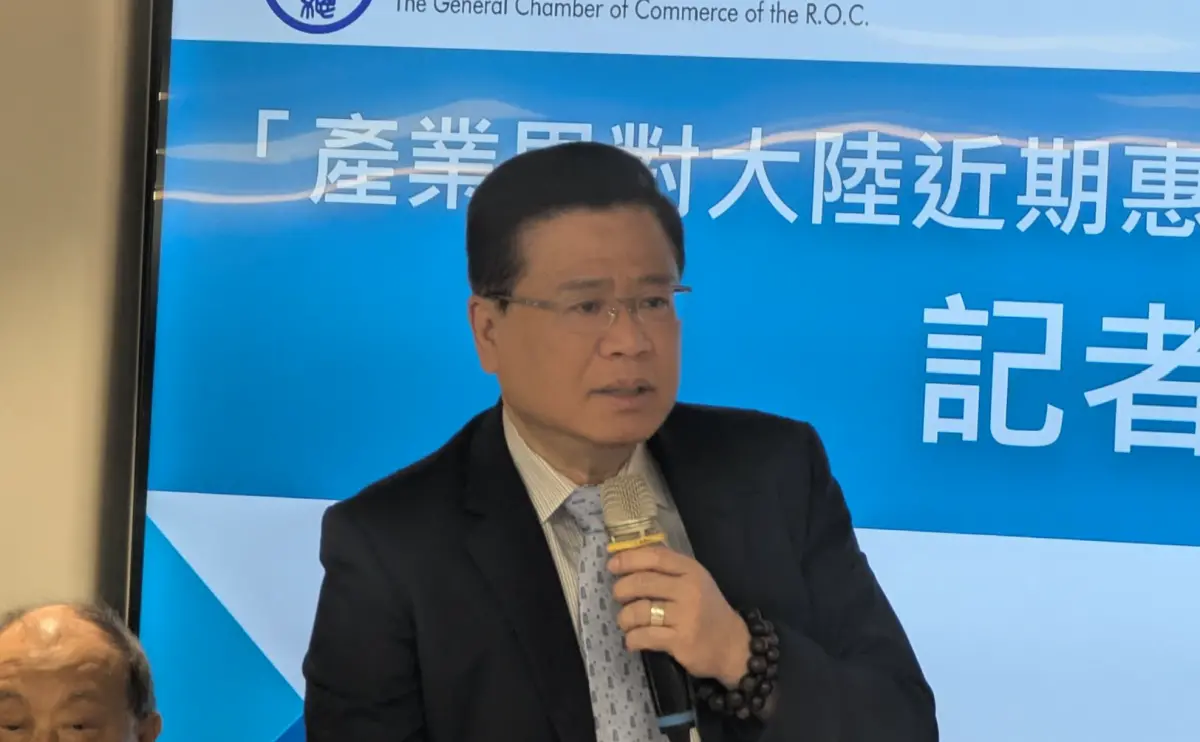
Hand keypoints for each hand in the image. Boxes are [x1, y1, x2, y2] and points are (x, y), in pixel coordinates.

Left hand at [608, 546, 750, 688]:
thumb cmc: (707, 611)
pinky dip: (632, 639)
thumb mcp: (695, 582)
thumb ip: (668, 570)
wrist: (734, 646)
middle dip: (621, 590)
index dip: (629, 559)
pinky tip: (633, 640)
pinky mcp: (680, 641)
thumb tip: (627, 557)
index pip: (655, 557)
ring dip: (624, 618)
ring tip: (627, 622)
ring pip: (639, 611)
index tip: (612, 565)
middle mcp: (689, 590)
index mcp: (691, 571)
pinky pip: (644, 636)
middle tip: (619, 597)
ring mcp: (686, 616)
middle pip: (642, 583)